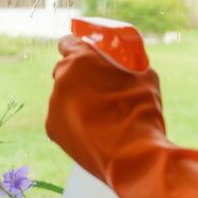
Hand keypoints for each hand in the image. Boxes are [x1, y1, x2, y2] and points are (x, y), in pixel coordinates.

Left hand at [45, 36, 165, 180]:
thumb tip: (134, 72)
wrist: (132, 155)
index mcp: (82, 59)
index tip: (83, 55)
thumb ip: (131, 69)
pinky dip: (73, 123)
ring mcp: (54, 105)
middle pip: (65, 71)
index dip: (76, 47)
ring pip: (63, 97)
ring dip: (76, 102)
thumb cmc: (140, 111)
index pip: (68, 43)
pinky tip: (92, 132)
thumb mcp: (145, 79)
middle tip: (99, 89)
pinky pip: (61, 120)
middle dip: (79, 77)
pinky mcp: (52, 129)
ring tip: (100, 117)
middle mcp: (62, 79)